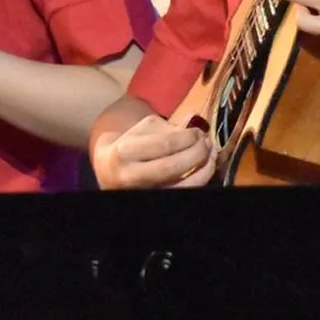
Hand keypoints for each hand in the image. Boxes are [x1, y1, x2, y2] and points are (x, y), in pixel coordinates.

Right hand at [91, 114, 214, 188]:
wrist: (109, 170)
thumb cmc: (131, 145)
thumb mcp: (145, 129)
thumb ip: (172, 126)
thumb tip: (196, 119)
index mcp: (125, 151)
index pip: (164, 144)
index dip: (188, 137)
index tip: (199, 131)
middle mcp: (131, 176)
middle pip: (173, 167)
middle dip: (197, 152)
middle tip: (207, 143)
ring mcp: (143, 192)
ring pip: (182, 186)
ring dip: (204, 169)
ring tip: (210, 155)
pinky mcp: (155, 200)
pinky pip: (184, 192)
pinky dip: (199, 180)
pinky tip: (205, 168)